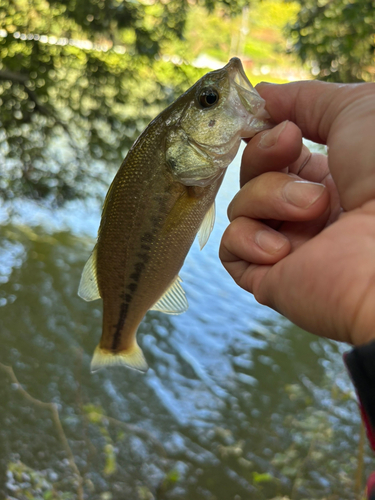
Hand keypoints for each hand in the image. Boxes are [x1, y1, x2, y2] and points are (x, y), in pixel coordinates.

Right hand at [220, 81, 374, 345]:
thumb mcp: (358, 110)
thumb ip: (307, 98)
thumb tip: (261, 94)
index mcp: (332, 179)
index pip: (277, 155)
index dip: (264, 133)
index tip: (266, 114)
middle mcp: (307, 214)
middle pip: (252, 175)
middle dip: (262, 153)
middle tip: (289, 142)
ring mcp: (287, 246)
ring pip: (241, 207)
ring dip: (270, 197)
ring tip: (314, 209)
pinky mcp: (268, 278)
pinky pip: (230, 248)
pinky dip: (249, 239)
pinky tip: (284, 249)